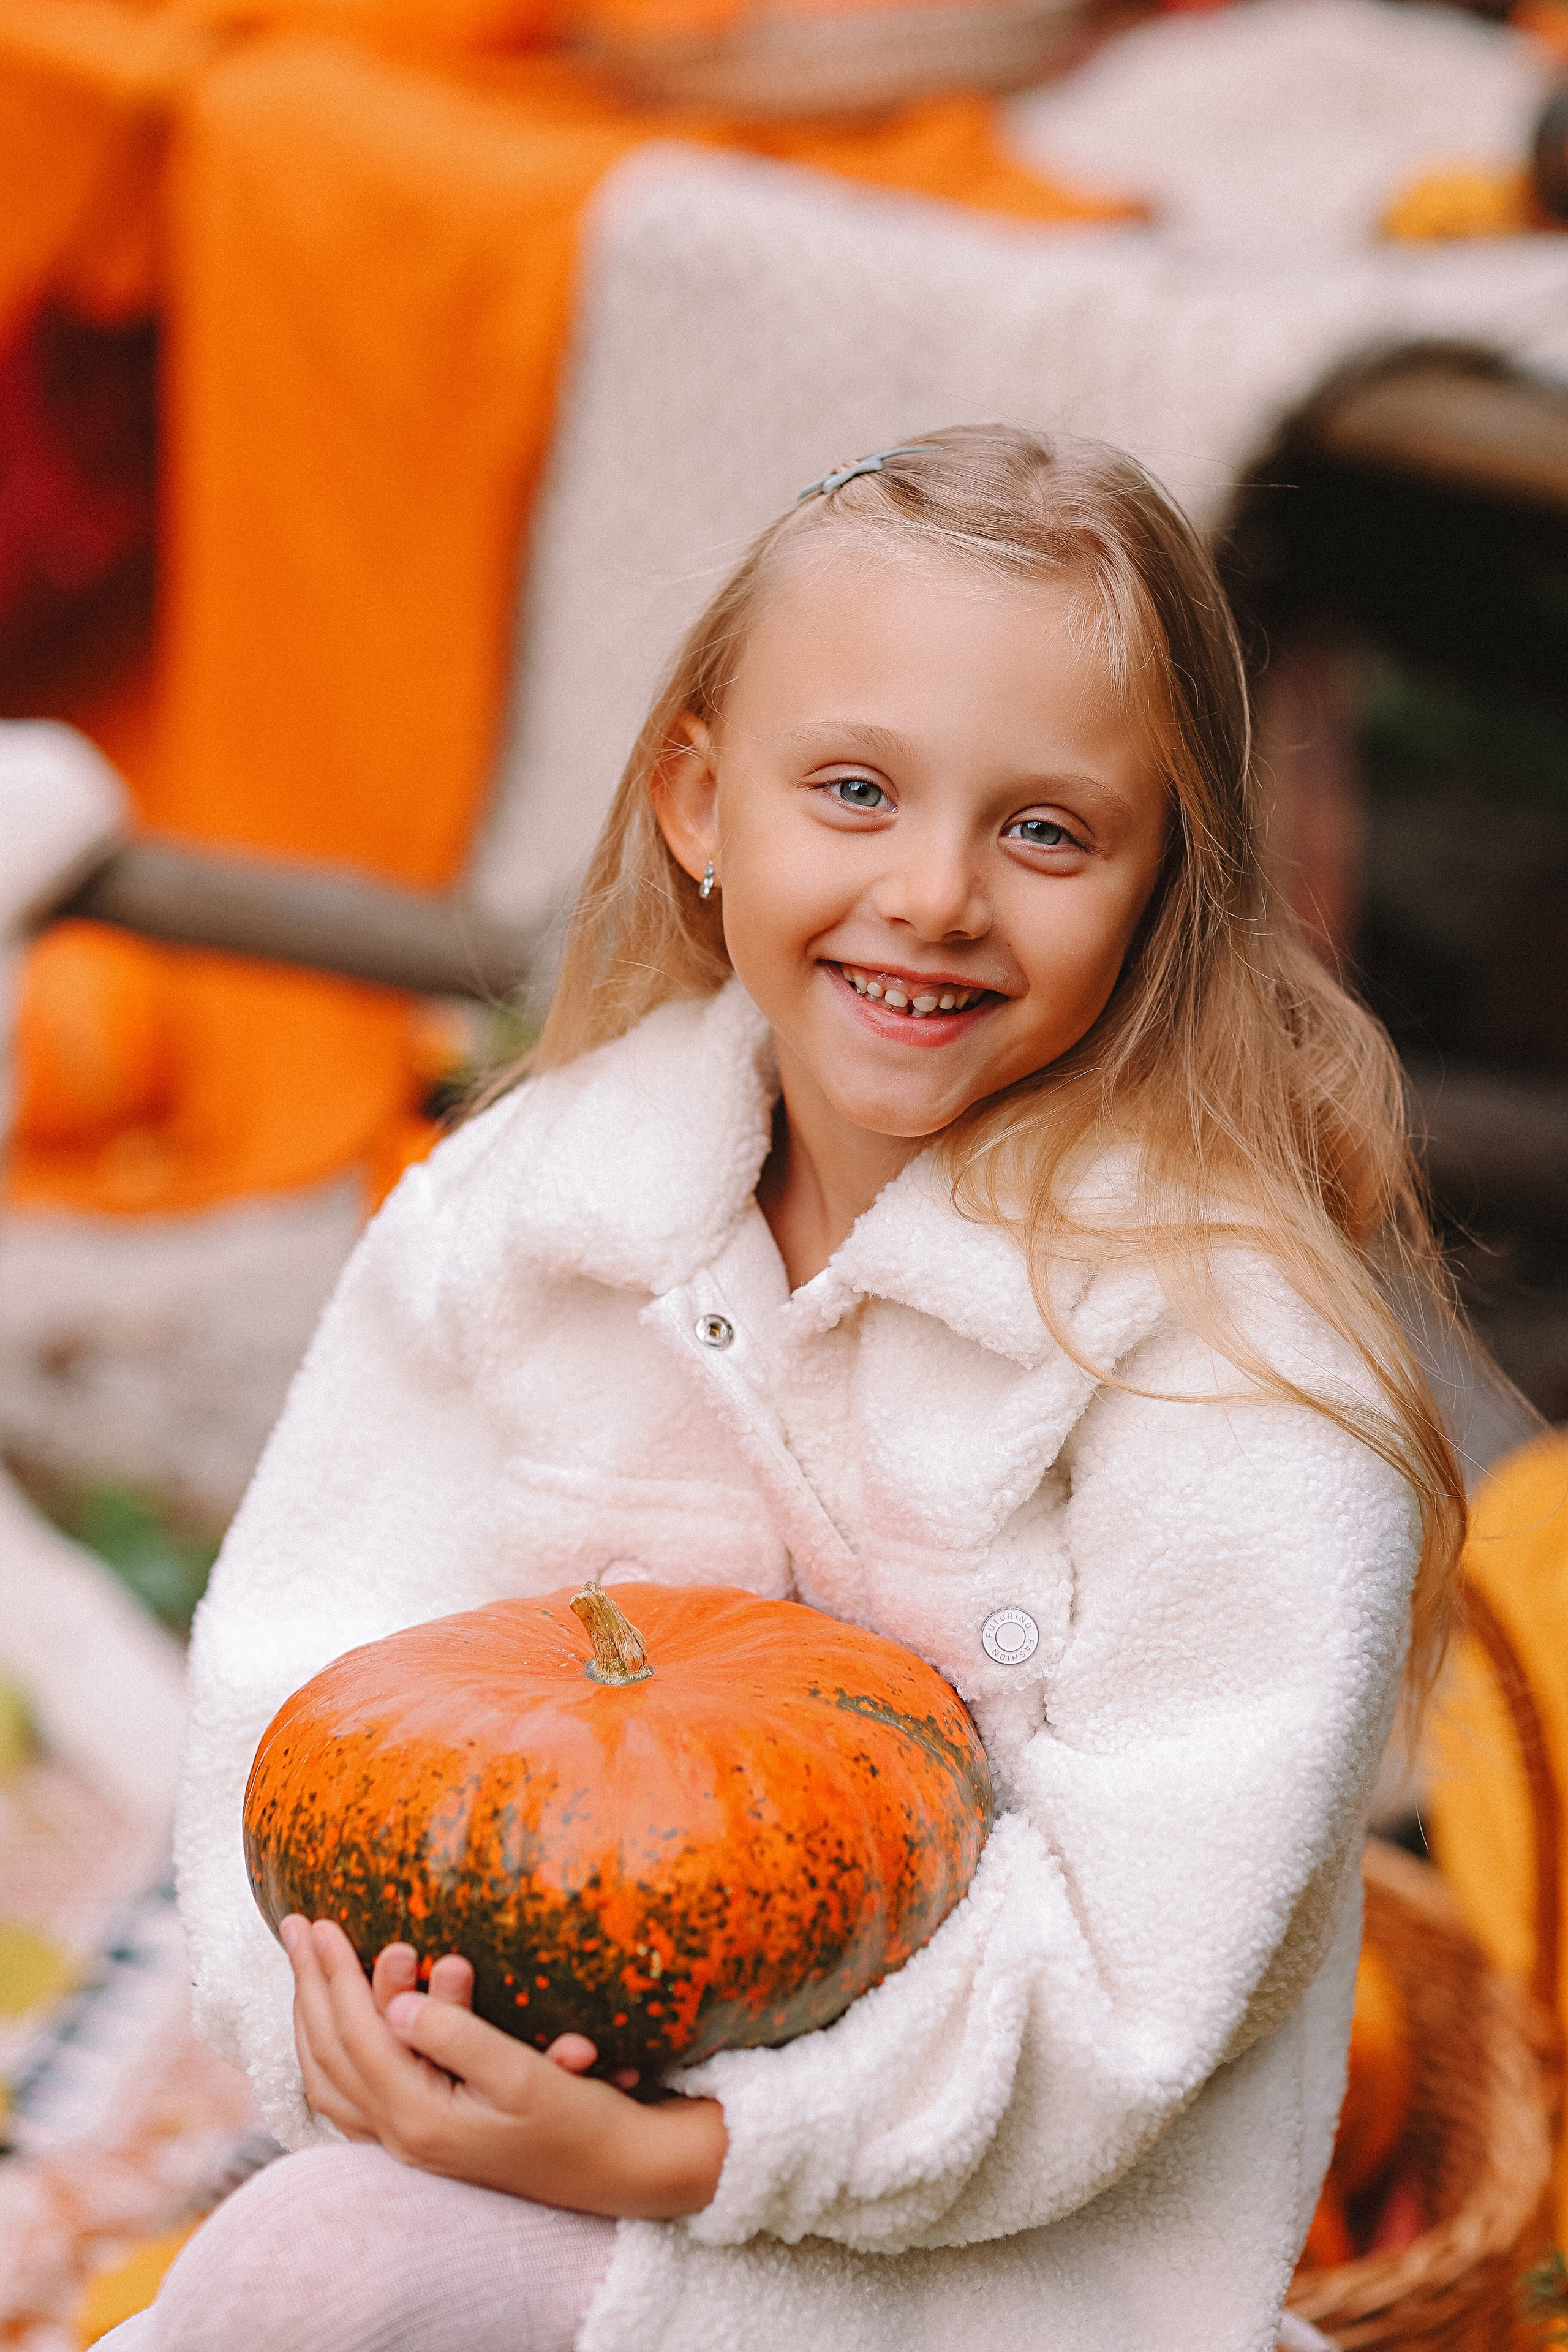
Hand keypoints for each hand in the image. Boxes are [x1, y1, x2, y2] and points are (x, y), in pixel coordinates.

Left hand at [280, 1917, 726, 2218]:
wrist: (612, 2172)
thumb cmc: (576, 2118)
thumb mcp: (522, 2072)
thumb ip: (456, 2035)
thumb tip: (396, 2002)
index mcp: (419, 2119)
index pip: (356, 2035)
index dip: (335, 1974)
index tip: (319, 1920)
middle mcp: (400, 2138)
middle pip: (329, 2056)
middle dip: (309, 1987)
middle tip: (296, 1927)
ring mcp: (406, 2144)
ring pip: (330, 2080)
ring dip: (312, 2019)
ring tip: (307, 1966)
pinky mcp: (421, 2140)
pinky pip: (350, 2097)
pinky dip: (330, 2054)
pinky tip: (331, 2028)